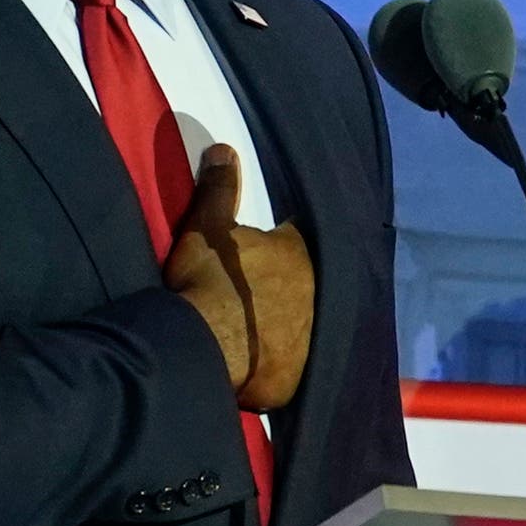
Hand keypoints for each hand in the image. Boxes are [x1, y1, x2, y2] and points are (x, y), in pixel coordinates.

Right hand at [164, 145, 314, 411]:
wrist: (206, 345)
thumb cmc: (209, 280)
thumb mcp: (207, 228)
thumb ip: (218, 189)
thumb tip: (224, 150)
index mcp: (299, 253)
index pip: (300, 241)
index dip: (286, 245)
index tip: (273, 251)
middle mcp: (319, 292)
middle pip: (310, 284)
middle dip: (293, 287)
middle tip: (263, 295)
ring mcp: (314, 336)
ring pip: (309, 325)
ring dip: (292, 326)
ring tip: (265, 331)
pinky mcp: (300, 375)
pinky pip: (295, 365)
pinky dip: (283, 364)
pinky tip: (266, 366)